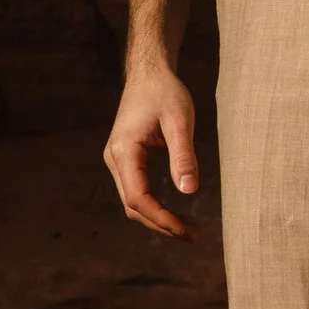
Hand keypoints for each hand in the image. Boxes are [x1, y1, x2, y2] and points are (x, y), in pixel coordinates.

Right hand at [104, 60, 203, 239]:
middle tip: (194, 235)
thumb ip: (183, 156)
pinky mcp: (126, 159)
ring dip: (158, 218)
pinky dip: (154, 206)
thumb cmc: (165, 92)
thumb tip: (189, 191)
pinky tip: (175, 212)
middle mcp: (115, 159)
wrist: (149, 73)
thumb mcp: (180, 121)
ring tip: (188, 229)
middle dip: (162, 224)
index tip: (186, 230)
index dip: (161, 218)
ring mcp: (117, 160)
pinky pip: (136, 191)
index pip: (138, 197)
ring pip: (133, 202)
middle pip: (133, 206)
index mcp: (124, 151)